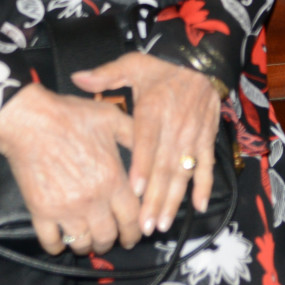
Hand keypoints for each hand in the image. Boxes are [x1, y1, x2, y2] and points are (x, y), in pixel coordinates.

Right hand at [0, 82, 141, 255]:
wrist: (29, 119)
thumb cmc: (68, 115)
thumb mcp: (111, 117)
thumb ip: (134, 136)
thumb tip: (150, 150)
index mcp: (112, 179)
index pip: (132, 219)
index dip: (135, 231)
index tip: (133, 235)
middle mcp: (91, 199)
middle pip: (108, 236)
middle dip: (112, 241)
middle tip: (111, 239)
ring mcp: (65, 208)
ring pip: (82, 243)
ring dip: (88, 245)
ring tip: (89, 240)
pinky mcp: (41, 211)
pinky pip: (51, 241)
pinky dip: (57, 246)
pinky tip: (62, 240)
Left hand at [71, 52, 222, 236]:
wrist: (200, 60)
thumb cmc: (162, 66)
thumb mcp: (133, 64)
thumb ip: (106, 74)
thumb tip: (77, 78)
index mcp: (153, 109)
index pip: (147, 141)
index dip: (141, 166)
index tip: (133, 190)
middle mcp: (174, 126)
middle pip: (163, 166)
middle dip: (154, 198)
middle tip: (143, 224)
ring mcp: (192, 135)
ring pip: (182, 172)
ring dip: (173, 199)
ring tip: (161, 223)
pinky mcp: (207, 138)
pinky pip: (206, 165)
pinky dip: (203, 185)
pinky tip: (198, 205)